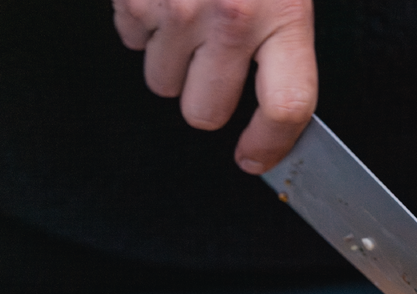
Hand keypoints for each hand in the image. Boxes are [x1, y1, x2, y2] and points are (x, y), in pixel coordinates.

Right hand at [113, 0, 316, 171]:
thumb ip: (284, 41)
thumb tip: (279, 107)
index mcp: (284, 15)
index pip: (285, 107)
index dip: (270, 144)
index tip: (257, 155)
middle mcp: (231, 17)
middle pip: (206, 112)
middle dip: (207, 99)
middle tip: (216, 66)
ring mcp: (178, 8)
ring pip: (162, 83)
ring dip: (173, 62)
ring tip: (191, 18)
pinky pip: (131, 42)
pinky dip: (144, 27)